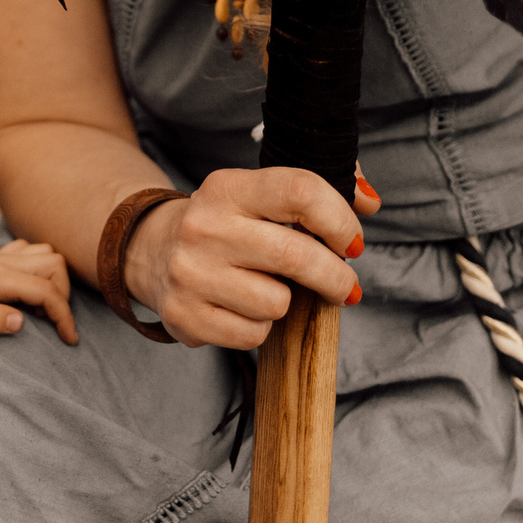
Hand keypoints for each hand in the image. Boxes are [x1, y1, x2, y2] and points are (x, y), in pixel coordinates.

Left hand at [0, 238, 77, 343]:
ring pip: (46, 252)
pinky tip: (29, 286)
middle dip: (62, 292)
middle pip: (54, 263)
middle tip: (49, 319)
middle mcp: (5, 261)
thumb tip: (20, 321)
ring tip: (40, 305)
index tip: (68, 338)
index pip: (46, 290)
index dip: (64, 315)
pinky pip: (30, 249)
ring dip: (54, 278)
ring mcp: (2, 256)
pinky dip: (40, 266)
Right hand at [123, 166, 379, 349]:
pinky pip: (252, 335)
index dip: (340, 221)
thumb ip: (317, 193)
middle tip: (344, 285)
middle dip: (335, 277)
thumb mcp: (259, 196)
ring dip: (287, 304)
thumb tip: (369, 201)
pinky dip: (259, 327)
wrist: (153, 251)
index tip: (351, 243)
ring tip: (270, 290)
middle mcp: (203, 226)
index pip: (301, 192)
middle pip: (296, 256)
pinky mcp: (183, 315)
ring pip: (276, 303)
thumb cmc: (226, 224)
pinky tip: (243, 308)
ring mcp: (189, 273)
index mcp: (227, 187)